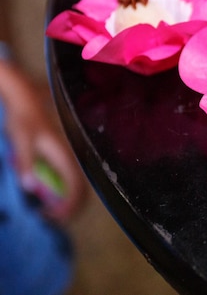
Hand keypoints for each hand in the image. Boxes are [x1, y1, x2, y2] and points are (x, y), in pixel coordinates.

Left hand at [0, 60, 84, 222]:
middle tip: (48, 215)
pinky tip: (44, 188)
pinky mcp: (60, 153)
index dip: (68, 206)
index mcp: (64, 154)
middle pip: (80, 189)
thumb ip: (26, 163)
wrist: (25, 97)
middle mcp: (70, 156)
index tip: (51, 215)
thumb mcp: (21, 140)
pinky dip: (59, 188)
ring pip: (74, 184)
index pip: (76, 187)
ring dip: (63, 199)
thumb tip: (31, 186)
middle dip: (68, 207)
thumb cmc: (24, 116)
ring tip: (46, 205)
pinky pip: (66, 176)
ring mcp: (66, 155)